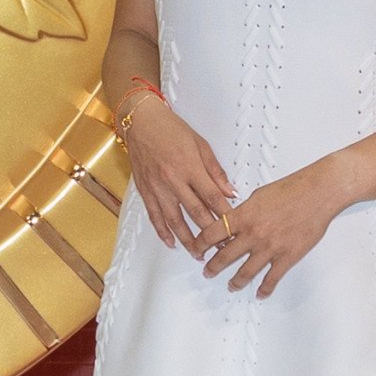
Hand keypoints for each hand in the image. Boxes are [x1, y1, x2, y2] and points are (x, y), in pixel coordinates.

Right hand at [119, 90, 233, 250]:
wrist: (141, 122)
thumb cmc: (171, 129)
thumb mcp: (201, 145)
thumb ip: (215, 171)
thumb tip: (230, 192)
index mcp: (190, 167)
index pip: (212, 197)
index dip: (225, 215)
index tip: (235, 227)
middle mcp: (173, 179)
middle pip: (196, 212)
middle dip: (211, 233)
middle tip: (222, 247)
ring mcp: (158, 187)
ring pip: (175, 220)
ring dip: (188, 239)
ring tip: (199, 253)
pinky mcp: (145, 190)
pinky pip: (155, 216)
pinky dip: (162, 231)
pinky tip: (171, 242)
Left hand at [202, 164, 342, 297]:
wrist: (317, 193)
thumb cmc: (292, 189)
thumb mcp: (258, 195)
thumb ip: (244, 211)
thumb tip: (236, 221)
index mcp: (243, 216)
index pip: (211, 234)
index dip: (200, 244)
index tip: (196, 250)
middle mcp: (253, 234)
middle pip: (224, 256)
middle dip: (213, 267)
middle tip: (207, 271)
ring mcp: (269, 248)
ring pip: (245, 272)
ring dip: (235, 282)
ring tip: (230, 285)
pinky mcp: (287, 257)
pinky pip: (271, 279)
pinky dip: (265, 289)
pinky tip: (260, 293)